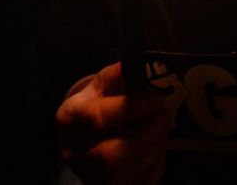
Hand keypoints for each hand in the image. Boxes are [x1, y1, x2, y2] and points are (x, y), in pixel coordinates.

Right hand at [56, 62, 171, 184]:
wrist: (82, 138)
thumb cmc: (95, 107)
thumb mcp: (100, 86)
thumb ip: (117, 76)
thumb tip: (135, 64)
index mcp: (71, 120)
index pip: (98, 118)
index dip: (131, 107)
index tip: (156, 97)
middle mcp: (75, 153)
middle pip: (110, 156)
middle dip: (147, 135)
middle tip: (164, 116)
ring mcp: (90, 177)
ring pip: (125, 175)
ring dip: (154, 150)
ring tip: (162, 131)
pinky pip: (139, 184)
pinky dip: (155, 168)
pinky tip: (155, 151)